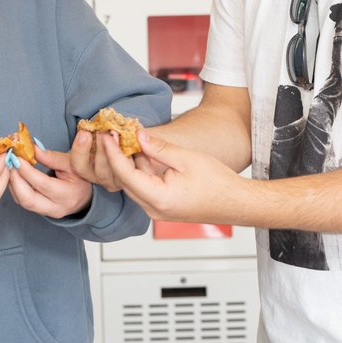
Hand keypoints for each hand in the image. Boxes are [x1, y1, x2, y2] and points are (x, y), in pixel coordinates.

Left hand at [7, 147, 92, 218]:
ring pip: (22, 202)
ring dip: (13, 183)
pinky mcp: (40, 212)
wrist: (86, 195)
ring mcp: (47, 213)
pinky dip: (16, 187)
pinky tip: (14, 174)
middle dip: (15, 179)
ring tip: (10, 166)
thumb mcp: (72, 163)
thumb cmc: (81, 176)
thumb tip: (32, 147)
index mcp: (68, 195)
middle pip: (28, 199)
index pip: (43, 184)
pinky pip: (23, 201)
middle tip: (10, 162)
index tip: (18, 157)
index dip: (28, 171)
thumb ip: (52, 157)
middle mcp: (57, 208)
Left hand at [100, 130, 246, 224]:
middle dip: (116, 156)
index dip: (113, 153)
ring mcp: (156, 209)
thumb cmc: (218, 184)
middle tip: (110, 134)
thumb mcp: (187, 159)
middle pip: (124, 180)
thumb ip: (159, 148)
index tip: (106, 136)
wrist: (235, 202)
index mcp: (159, 198)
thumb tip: (138, 136)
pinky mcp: (161, 205)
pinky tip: (139, 151)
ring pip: (132, 183)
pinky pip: (143, 186)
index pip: (125, 174)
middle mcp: (153, 208)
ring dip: (127, 162)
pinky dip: (139, 169)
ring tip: (122, 138)